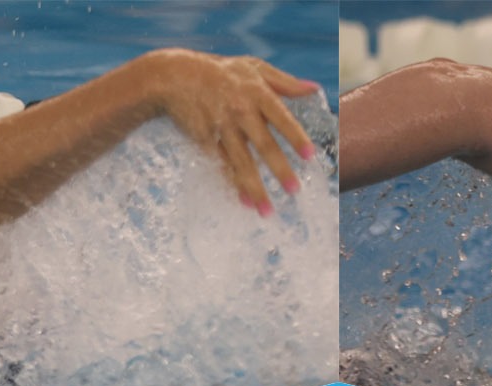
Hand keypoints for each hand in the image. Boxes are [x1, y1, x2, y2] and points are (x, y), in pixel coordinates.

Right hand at [139, 50, 318, 214]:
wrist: (177, 76)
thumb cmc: (223, 71)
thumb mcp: (254, 67)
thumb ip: (285, 82)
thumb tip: (314, 89)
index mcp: (256, 93)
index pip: (280, 117)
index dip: (294, 136)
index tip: (309, 156)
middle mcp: (240, 111)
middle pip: (262, 144)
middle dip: (279, 168)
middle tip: (295, 190)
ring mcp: (221, 126)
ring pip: (240, 161)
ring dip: (254, 187)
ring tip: (268, 211)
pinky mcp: (205, 139)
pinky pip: (222, 166)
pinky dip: (232, 184)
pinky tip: (245, 202)